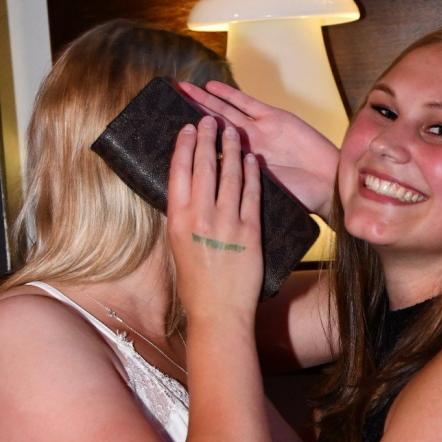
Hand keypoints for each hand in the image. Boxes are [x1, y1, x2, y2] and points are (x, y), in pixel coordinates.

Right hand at [167, 116, 261, 325]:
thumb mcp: (178, 247)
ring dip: (231, 149)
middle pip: (204, 167)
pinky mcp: (251, 232)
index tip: (188, 128)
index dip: (184, 146)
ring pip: (230, 176)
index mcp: (177, 220)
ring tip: (232, 131)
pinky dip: (252, 174)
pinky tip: (252, 160)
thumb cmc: (196, 284)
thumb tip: (189, 193)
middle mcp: (200, 217)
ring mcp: (227, 223)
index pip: (179, 172)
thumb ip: (183, 218)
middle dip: (208, 138)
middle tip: (211, 119)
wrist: (220, 311)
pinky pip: (252, 195)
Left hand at [180, 81, 339, 220]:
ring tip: (184, 89)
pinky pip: (246, 103)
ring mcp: (260, 131)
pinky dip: (228, 94)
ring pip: (226, 112)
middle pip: (214, 128)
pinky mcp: (274, 118)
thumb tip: (207, 177)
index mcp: (243, 169)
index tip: (174, 139)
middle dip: (195, 116)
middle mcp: (248, 148)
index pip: (212, 153)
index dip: (194, 144)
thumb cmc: (302, 197)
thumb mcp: (264, 194)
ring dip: (205, 101)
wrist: (329, 184)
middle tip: (173, 103)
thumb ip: (239, 183)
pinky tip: (210, 86)